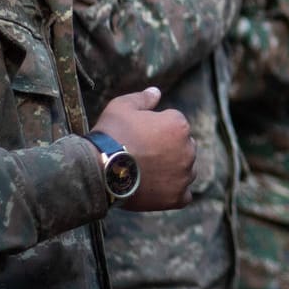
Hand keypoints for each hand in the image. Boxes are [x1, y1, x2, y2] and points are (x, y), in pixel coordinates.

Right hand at [92, 87, 196, 210]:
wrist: (99, 169)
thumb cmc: (111, 135)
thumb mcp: (122, 107)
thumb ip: (143, 98)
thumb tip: (156, 91)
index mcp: (179, 125)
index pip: (175, 124)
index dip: (156, 128)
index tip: (139, 135)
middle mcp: (188, 149)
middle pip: (183, 147)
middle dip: (168, 149)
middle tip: (142, 154)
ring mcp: (184, 174)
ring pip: (185, 170)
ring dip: (173, 170)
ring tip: (147, 172)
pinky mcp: (177, 196)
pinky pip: (184, 195)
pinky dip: (174, 192)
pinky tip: (158, 189)